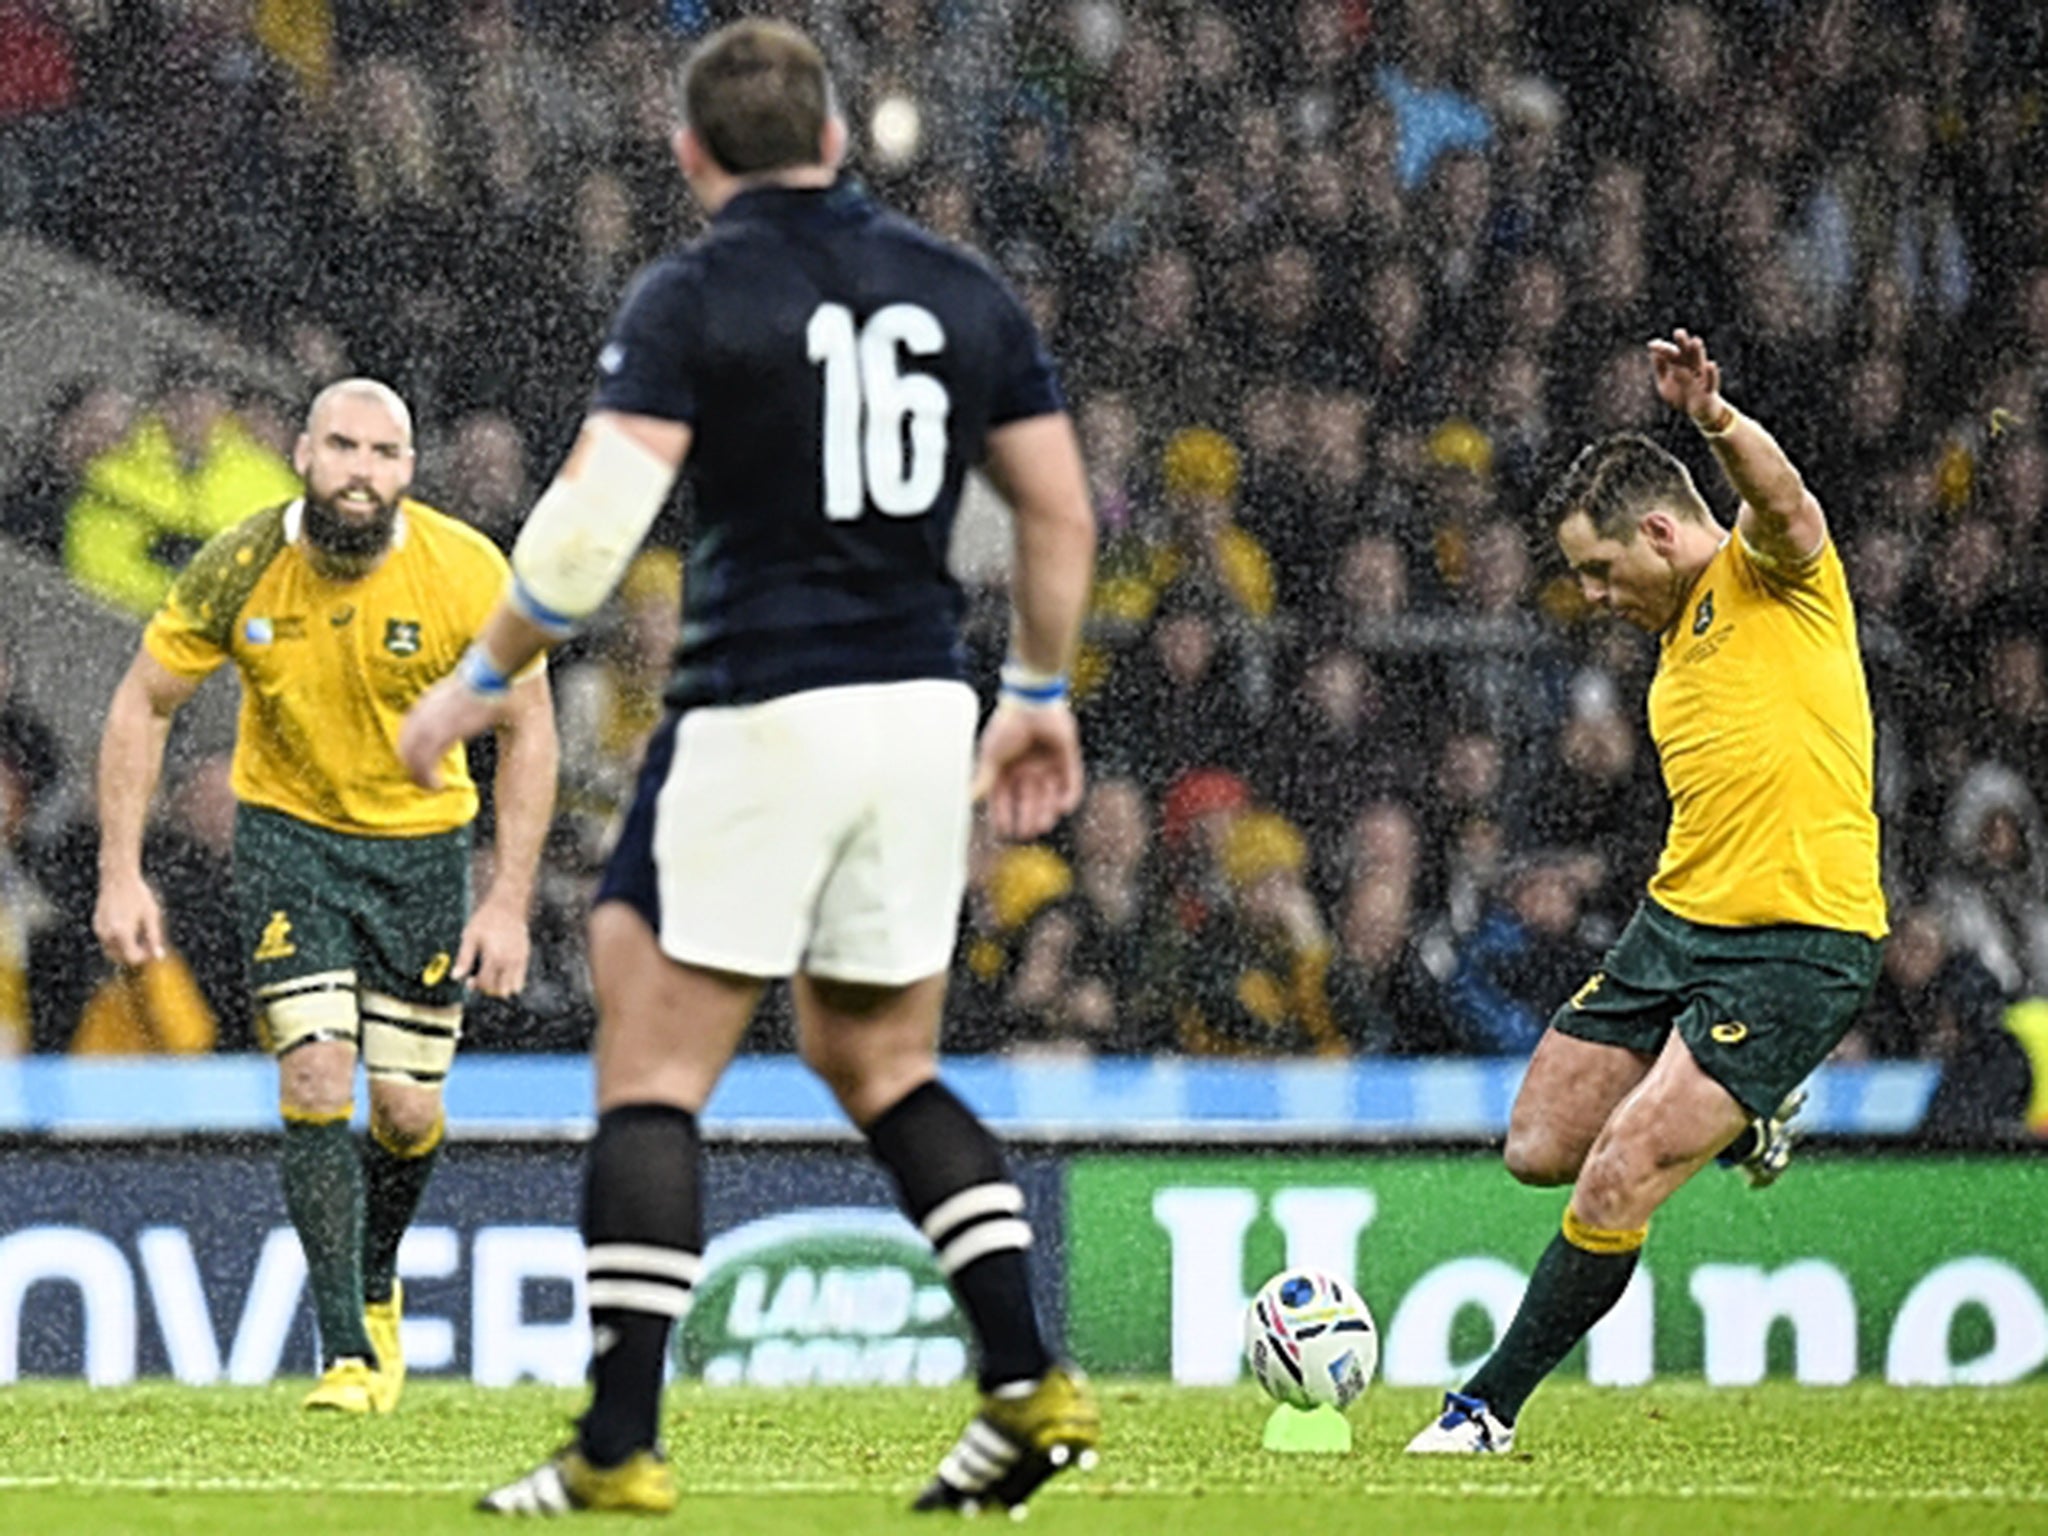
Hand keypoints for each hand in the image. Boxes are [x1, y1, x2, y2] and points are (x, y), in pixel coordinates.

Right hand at [94, 874, 166, 965]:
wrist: (118, 878)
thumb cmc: (138, 895)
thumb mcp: (151, 916)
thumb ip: (155, 937)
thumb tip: (159, 956)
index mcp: (122, 933)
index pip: (132, 958)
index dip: (144, 957)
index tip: (153, 949)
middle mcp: (108, 934)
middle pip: (121, 958)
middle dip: (135, 954)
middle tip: (148, 943)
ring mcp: (100, 930)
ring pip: (112, 951)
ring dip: (125, 949)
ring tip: (140, 932)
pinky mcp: (96, 925)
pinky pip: (107, 941)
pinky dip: (118, 941)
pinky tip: (130, 927)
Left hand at [399, 676, 503, 788]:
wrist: (486, 673)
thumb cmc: (479, 682)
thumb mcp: (456, 692)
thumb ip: (447, 704)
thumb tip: (453, 711)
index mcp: (423, 706)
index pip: (406, 736)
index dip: (411, 754)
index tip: (421, 764)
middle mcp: (420, 716)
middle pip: (404, 750)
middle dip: (412, 768)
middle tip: (423, 780)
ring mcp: (428, 725)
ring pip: (411, 759)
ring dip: (419, 777)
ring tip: (430, 785)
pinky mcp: (440, 735)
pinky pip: (425, 764)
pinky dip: (428, 778)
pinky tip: (438, 785)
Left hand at [455, 897, 530, 997]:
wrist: (508, 905)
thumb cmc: (487, 919)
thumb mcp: (470, 936)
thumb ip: (464, 958)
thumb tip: (456, 977)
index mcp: (494, 957)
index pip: (485, 983)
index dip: (475, 985)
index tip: (469, 980)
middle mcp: (509, 961)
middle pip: (499, 989)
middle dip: (488, 988)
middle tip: (480, 978)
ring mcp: (519, 959)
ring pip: (513, 987)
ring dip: (501, 987)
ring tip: (493, 977)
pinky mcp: (525, 956)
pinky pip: (521, 979)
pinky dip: (511, 980)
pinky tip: (502, 971)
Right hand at [972, 699, 1083, 841]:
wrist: (1033, 702)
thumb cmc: (1008, 726)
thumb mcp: (992, 755)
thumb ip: (984, 778)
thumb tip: (968, 798)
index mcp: (1007, 769)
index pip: (1003, 799)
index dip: (1003, 815)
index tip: (1003, 832)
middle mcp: (1027, 769)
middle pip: (1028, 800)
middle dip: (1027, 817)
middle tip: (1027, 833)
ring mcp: (1048, 764)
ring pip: (1049, 796)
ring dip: (1047, 811)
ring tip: (1043, 825)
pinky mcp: (1067, 758)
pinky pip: (1071, 782)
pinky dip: (1069, 796)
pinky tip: (1063, 808)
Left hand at [1647, 328, 1727, 425]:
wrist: (1700, 414)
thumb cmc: (1682, 396)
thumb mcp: (1665, 384)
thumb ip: (1661, 370)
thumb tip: (1654, 353)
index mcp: (1681, 365)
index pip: (1672, 354)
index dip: (1663, 349)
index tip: (1652, 344)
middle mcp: (1692, 368)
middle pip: (1687, 353)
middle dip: (1683, 343)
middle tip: (1678, 332)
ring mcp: (1701, 378)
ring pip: (1700, 363)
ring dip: (1698, 353)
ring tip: (1695, 341)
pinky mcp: (1708, 390)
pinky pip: (1711, 381)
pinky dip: (1711, 373)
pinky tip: (1710, 364)